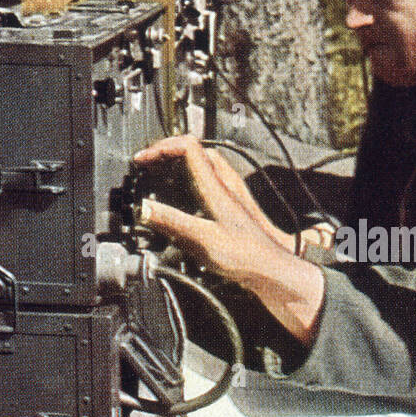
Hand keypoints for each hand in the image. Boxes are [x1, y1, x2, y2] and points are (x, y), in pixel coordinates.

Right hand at [135, 135, 293, 250]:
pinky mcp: (232, 207)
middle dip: (169, 152)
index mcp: (217, 187)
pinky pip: (209, 181)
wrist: (271, 269)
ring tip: (160, 172)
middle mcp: (226, 186)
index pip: (189, 147)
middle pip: (196, 151)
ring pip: (204, 165)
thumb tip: (146, 208)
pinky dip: (190, 179)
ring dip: (180, 163)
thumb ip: (172, 222)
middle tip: (149, 162)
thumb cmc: (246, 256)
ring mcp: (231, 195)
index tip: (143, 159)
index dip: (163, 147)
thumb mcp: (202, 240)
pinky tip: (183, 195)